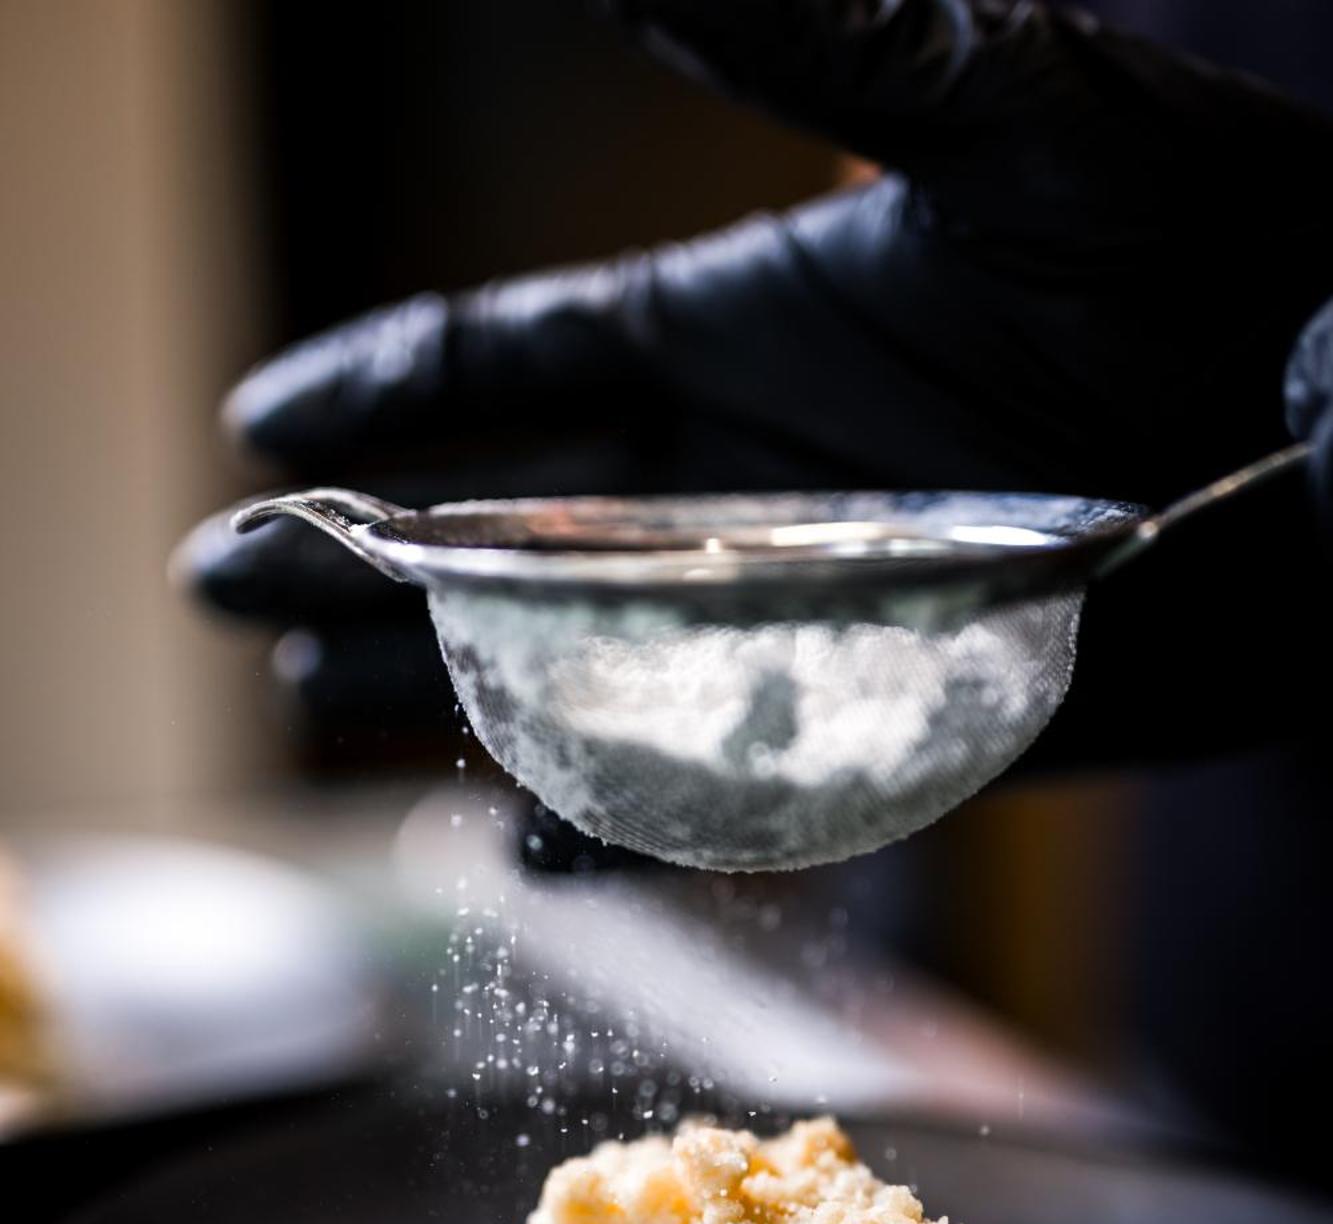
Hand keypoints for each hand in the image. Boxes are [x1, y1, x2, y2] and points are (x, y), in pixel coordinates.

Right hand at [180, 0, 1332, 778]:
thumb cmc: (1194, 238)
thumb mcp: (993, 115)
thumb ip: (807, 36)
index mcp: (732, 330)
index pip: (508, 367)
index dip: (375, 393)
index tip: (258, 423)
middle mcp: (740, 484)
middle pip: (501, 536)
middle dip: (359, 565)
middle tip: (229, 590)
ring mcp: (800, 614)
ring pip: (576, 673)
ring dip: (448, 700)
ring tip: (318, 716)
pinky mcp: (885, 722)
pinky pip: (718, 791)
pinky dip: (623, 828)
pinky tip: (527, 847)